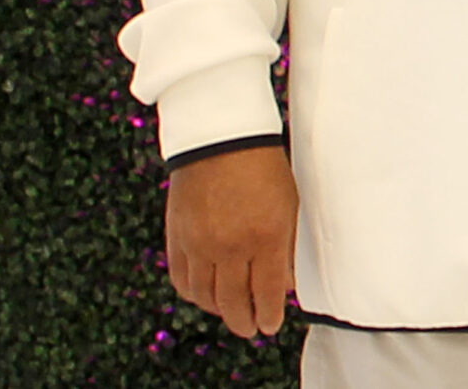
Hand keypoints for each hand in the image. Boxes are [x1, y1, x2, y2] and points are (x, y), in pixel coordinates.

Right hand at [164, 144, 296, 337]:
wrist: (221, 138)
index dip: (268, 316)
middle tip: (250, 329)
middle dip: (244, 322)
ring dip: (219, 310)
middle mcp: (230, 246)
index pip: (266, 293)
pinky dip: (194, 294)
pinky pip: (182, 281)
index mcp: (265, 236)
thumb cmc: (264, 168)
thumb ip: (287, 247)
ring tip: (230, 311)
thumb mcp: (289, 205)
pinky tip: (205, 294)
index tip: (270, 326)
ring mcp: (200, 244)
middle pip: (233, 303)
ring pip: (205, 297)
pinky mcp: (178, 238)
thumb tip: (285, 284)